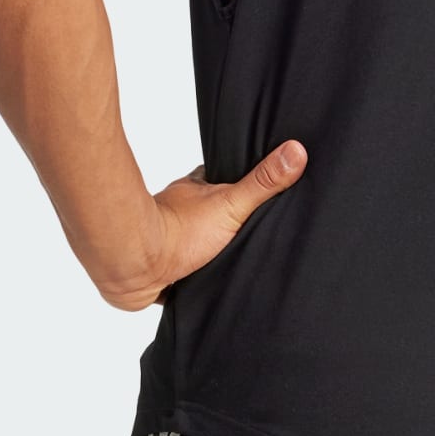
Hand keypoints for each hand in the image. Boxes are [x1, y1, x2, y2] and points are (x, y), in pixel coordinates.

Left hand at [96, 139, 306, 310]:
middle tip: (253, 229)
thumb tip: (297, 150)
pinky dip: (195, 279)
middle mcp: (180, 212)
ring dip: (209, 251)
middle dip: (228, 221)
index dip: (240, 182)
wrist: (137, 264)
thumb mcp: (232, 203)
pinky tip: (208, 285)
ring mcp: (169, 240)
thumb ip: (264, 182)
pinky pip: (185, 275)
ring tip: (236, 261)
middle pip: (211, 212)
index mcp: (196, 190)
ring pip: (196, 242)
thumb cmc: (179, 231)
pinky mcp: (163, 272)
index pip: (222, 178)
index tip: (261, 184)